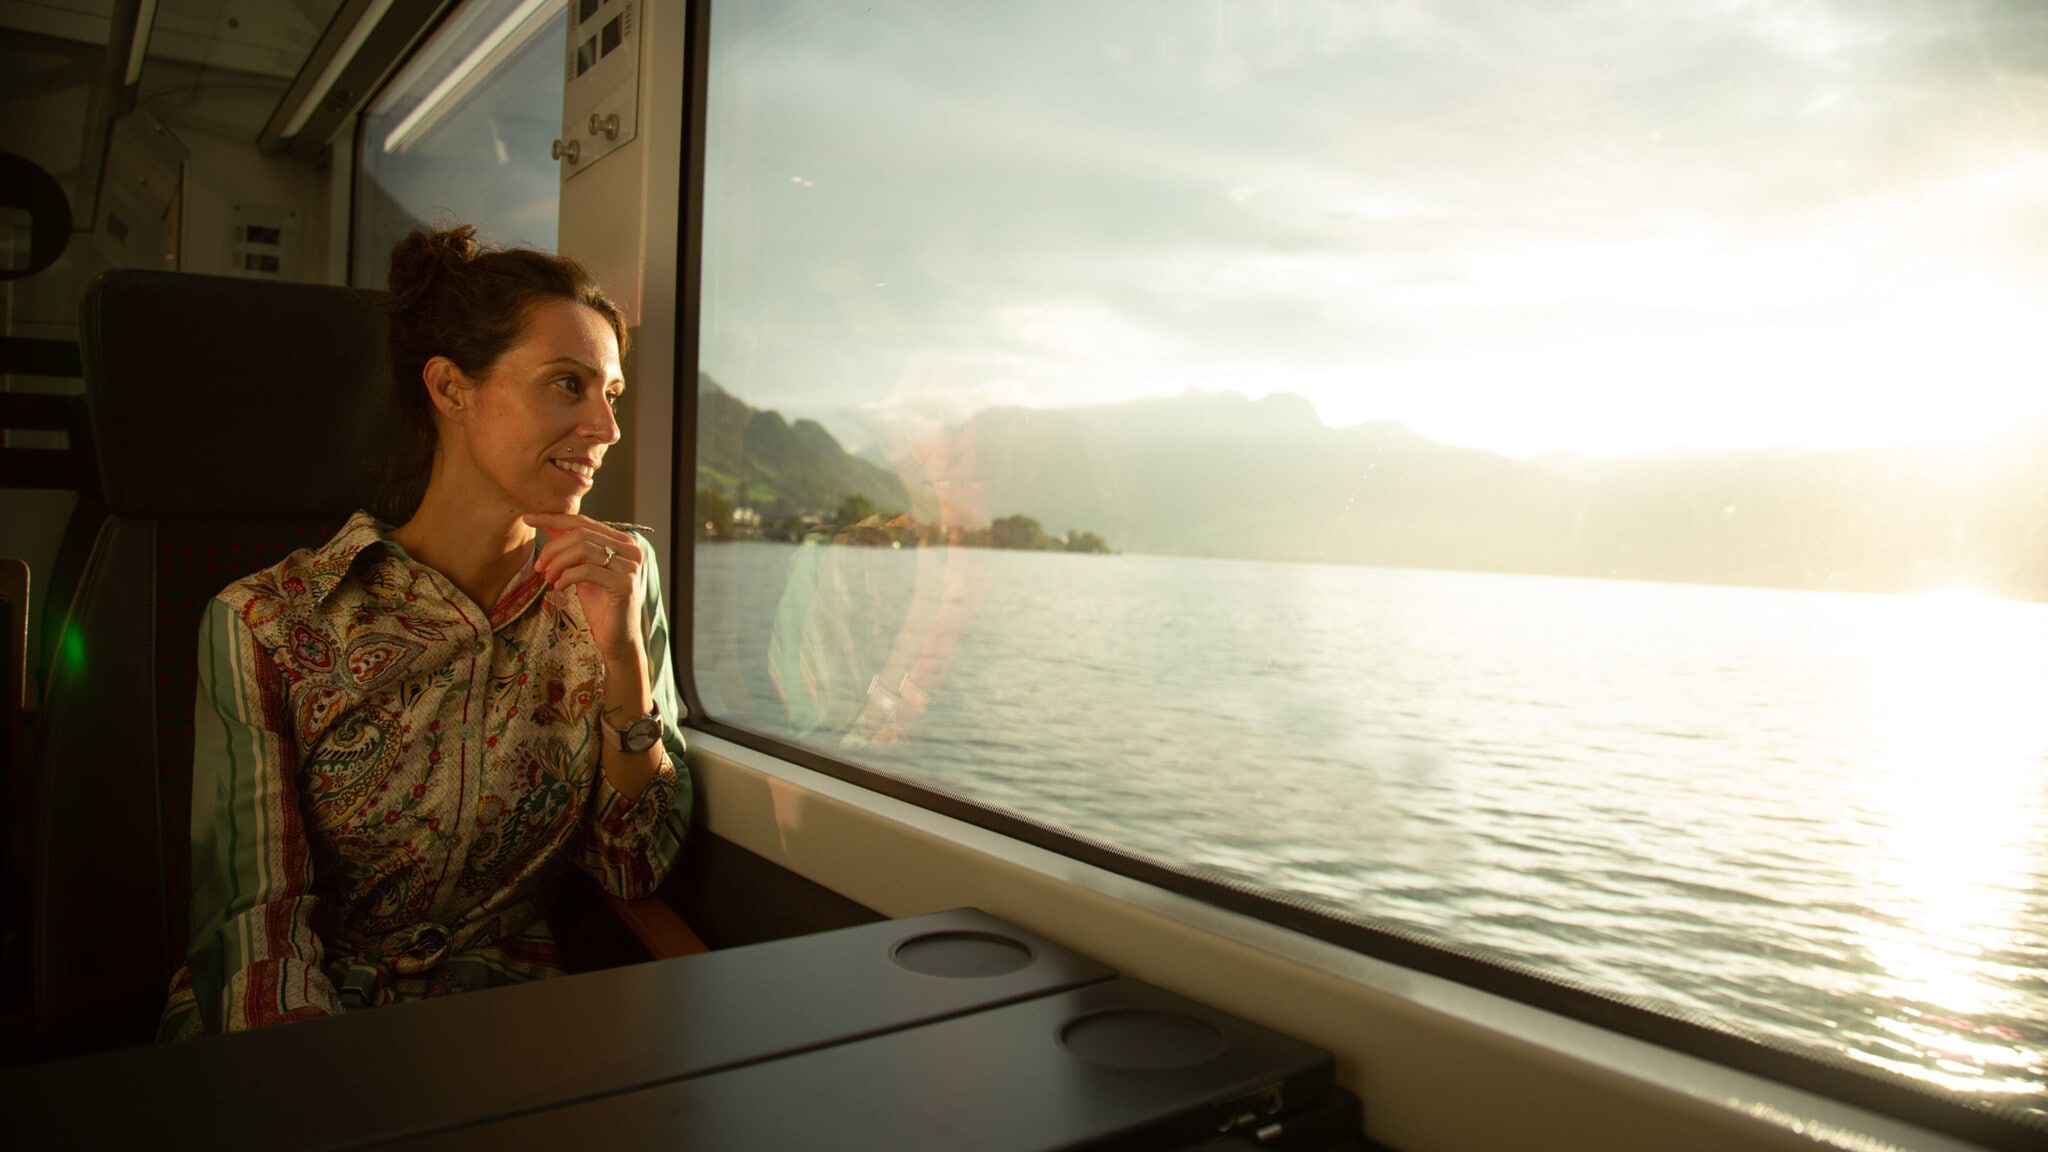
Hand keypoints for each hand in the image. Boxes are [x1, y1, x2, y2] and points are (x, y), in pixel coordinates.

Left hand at [523, 513, 644, 664]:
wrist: (617, 637)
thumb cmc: (600, 604)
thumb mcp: (582, 570)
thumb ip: (572, 549)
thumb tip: (548, 524)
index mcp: (622, 541)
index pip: (583, 521)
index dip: (553, 518)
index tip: (528, 519)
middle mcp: (631, 549)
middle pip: (580, 533)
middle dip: (553, 548)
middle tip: (539, 567)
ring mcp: (630, 566)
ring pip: (582, 549)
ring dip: (557, 563)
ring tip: (548, 578)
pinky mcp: (624, 584)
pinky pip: (586, 571)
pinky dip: (566, 577)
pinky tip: (559, 588)